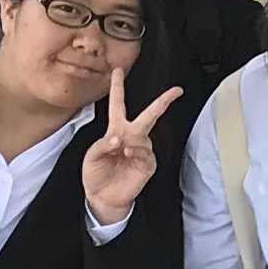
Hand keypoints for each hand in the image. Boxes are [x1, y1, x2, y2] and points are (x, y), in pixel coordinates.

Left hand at [78, 80, 184, 221]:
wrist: (102, 198)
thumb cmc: (96, 175)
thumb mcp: (91, 156)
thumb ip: (103, 144)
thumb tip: (120, 137)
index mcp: (115, 131)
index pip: (118, 105)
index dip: (117, 87)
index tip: (118, 70)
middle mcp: (131, 137)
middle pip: (149, 115)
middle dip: (163, 102)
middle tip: (176, 91)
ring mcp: (141, 151)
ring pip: (143, 136)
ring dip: (132, 139)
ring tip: (122, 148)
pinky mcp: (147, 165)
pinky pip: (146, 153)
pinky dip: (138, 150)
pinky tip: (129, 152)